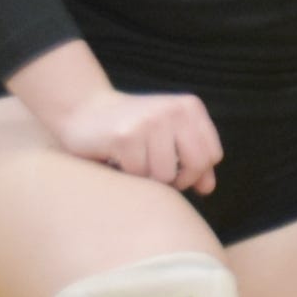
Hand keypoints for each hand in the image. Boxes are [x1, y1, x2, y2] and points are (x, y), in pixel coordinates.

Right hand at [59, 85, 222, 192]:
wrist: (84, 111)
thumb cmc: (131, 129)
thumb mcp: (168, 136)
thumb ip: (192, 160)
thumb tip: (208, 188)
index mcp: (190, 108)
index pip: (212, 156)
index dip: (194, 173)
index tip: (175, 173)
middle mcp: (174, 111)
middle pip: (195, 166)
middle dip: (176, 180)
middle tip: (153, 174)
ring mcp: (150, 122)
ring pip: (165, 175)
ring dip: (147, 178)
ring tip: (133, 161)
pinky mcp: (125, 137)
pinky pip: (138, 175)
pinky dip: (127, 174)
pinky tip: (116, 159)